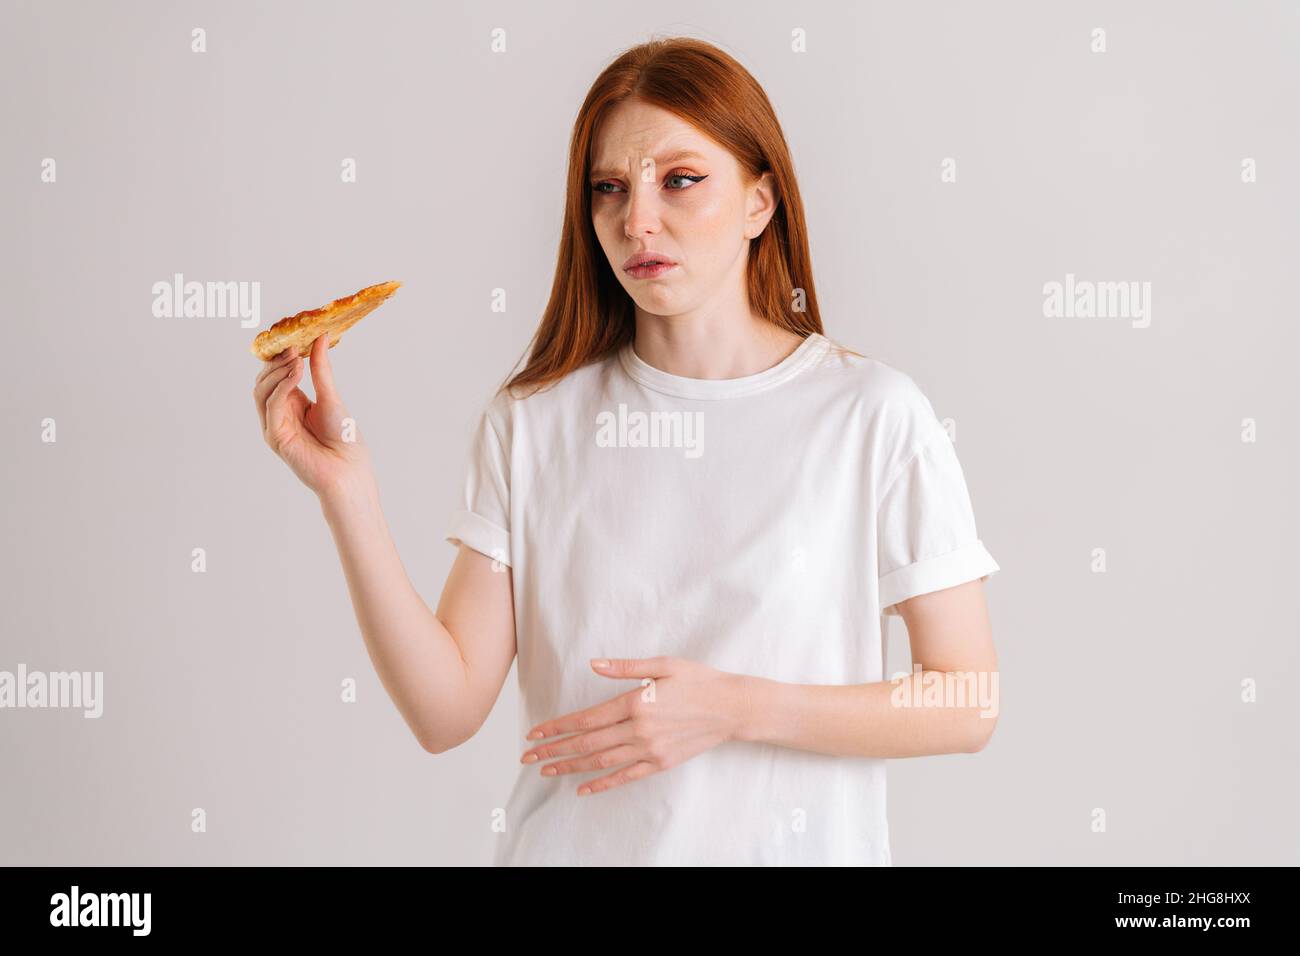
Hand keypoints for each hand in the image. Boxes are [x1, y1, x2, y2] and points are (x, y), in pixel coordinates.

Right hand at [254, 334, 373, 497]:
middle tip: (292, 347)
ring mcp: (275, 425)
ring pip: (261, 391)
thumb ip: (321, 369)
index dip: (279, 356)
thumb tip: (321, 337)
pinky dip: (281, 387)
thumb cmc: (344, 438)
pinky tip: (295, 374)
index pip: (275, 374)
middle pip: (263, 381)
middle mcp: (280, 413)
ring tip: (295, 358)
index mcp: (292, 402)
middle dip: (276, 362)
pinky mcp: (275, 437)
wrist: (349, 469)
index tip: (292, 338)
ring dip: (276, 372)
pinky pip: (271, 406)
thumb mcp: (331, 396)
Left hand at [520, 656, 749, 795]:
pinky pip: (626, 777)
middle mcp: (639, 730)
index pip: (586, 719)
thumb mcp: (663, 664)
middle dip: (554, 750)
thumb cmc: (699, 680)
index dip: (558, 727)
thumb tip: (593, 664)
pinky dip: (602, 784)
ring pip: (601, 762)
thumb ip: (625, 667)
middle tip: (528, 756)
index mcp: (636, 703)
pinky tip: (583, 788)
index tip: (535, 732)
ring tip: (546, 771)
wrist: (732, 708)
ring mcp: (650, 750)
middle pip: (587, 743)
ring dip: (571, 767)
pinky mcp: (660, 763)